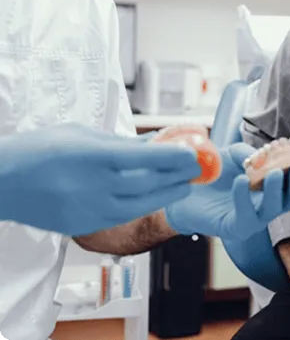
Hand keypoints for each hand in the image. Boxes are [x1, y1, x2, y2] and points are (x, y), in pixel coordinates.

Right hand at [0, 123, 201, 234]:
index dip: (173, 157)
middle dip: (177, 176)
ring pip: (139, 205)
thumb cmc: (39, 150)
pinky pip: (121, 217)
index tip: (194, 152)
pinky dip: (142, 207)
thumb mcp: (82, 134)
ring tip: (184, 185)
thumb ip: (120, 141)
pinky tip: (155, 198)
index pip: (143, 158)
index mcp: (91, 157)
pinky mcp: (81, 226)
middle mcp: (91, 186)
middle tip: (197, 169)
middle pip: (147, 184)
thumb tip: (153, 142)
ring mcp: (86, 210)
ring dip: (166, 194)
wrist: (1, 182)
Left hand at [164, 142, 289, 240]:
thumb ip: (251, 152)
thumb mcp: (234, 154)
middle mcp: (270, 203)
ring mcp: (254, 217)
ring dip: (276, 191)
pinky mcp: (236, 227)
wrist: (183, 188)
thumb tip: (264, 151)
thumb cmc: (215, 172)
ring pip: (274, 209)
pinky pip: (245, 215)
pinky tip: (240, 181)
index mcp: (276, 185)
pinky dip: (244, 198)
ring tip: (273, 174)